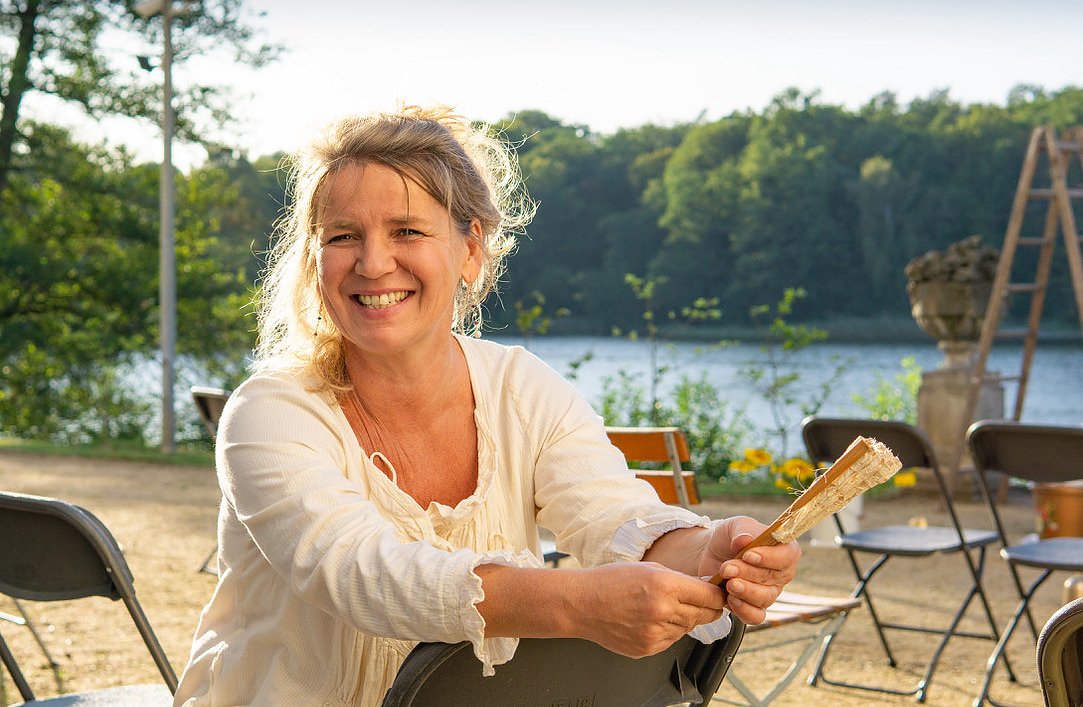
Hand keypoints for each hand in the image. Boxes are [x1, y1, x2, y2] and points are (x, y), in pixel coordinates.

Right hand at [567, 561, 724, 657]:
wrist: (582, 604)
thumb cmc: (611, 581)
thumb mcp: (649, 568)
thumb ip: (681, 579)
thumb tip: (708, 589)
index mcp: (665, 586)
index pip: (711, 597)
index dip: (718, 595)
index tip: (719, 593)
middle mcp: (663, 611)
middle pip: (704, 615)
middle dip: (705, 608)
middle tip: (697, 600)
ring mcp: (655, 633)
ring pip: (688, 628)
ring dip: (684, 619)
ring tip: (661, 606)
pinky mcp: (648, 648)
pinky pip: (671, 640)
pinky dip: (668, 630)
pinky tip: (649, 619)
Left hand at [696, 516, 800, 625]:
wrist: (712, 552)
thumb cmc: (731, 537)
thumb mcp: (735, 526)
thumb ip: (742, 530)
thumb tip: (744, 540)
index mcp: (785, 550)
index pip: (788, 556)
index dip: (770, 557)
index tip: (748, 555)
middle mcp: (781, 574)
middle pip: (772, 578)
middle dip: (747, 573)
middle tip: (727, 567)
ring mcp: (769, 592)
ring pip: (764, 598)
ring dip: (744, 591)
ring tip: (728, 583)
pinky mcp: (754, 607)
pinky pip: (756, 616)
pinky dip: (743, 610)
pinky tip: (730, 599)